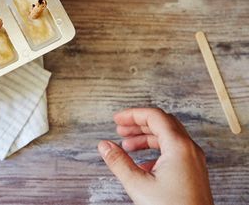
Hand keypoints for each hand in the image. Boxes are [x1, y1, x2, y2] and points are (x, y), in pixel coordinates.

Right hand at [98, 108, 212, 204]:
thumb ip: (119, 162)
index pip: (154, 116)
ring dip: (146, 138)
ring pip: (168, 138)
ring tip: (127, 146)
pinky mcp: (193, 172)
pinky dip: (155, 151)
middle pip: (163, 124)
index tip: (117, 119)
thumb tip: (105, 146)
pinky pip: (174, 152)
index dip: (133, 114)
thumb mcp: (138, 184)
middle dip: (138, 124)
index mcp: (178, 147)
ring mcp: (194, 161)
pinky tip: (142, 164)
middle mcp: (190, 150)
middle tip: (120, 129)